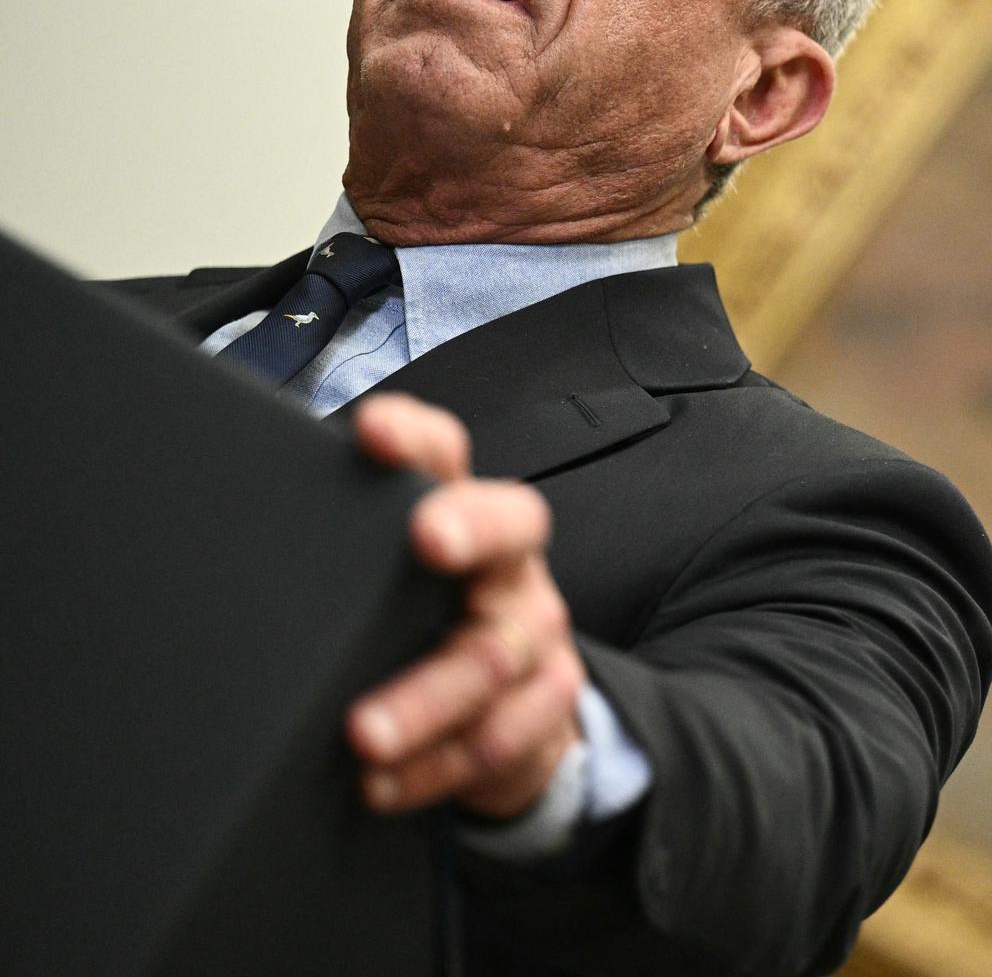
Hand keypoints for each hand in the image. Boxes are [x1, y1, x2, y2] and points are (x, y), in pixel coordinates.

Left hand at [346, 394, 586, 819]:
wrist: (514, 706)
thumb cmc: (420, 628)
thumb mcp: (383, 584)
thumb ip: (335, 560)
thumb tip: (218, 545)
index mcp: (460, 512)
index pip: (444, 453)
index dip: (414, 436)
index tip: (371, 430)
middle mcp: (508, 562)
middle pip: (510, 526)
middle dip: (470, 527)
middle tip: (428, 537)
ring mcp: (536, 630)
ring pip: (492, 656)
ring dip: (426, 699)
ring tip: (365, 735)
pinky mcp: (549, 701)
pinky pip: (499, 738)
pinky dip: (434, 768)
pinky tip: (382, 784)